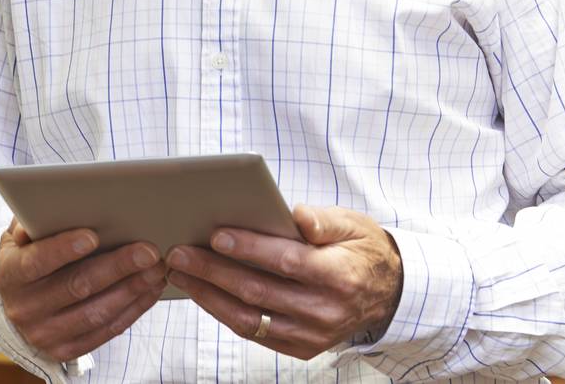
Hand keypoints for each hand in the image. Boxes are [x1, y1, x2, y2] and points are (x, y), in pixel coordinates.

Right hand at [0, 220, 166, 363]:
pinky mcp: (65, 350)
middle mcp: (23, 308)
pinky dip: (132, 310)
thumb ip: (30, 222)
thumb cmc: (24, 257)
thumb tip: (46, 209)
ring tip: (156, 270)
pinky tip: (149, 291)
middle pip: (76, 287)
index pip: (36, 262)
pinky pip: (105, 331)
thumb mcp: (16, 237)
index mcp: (8, 274)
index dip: (63, 249)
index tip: (93, 236)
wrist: (11, 305)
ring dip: (131, 290)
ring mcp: (44, 334)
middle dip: (116, 267)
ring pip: (96, 312)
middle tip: (147, 251)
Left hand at [164, 205, 402, 359]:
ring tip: (180, 274)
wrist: (387, 293)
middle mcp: (325, 311)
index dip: (249, 249)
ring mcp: (313, 335)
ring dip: (209, 296)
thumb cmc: (361, 250)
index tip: (215, 235)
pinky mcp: (302, 348)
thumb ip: (324, 220)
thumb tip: (297, 216)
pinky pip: (256, 333)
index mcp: (339, 275)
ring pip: (250, 319)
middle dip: (212, 271)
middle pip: (258, 292)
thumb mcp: (353, 225)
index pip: (286, 262)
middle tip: (178, 253)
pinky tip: (203, 294)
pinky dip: (225, 314)